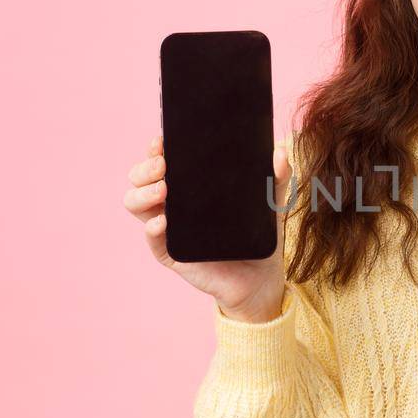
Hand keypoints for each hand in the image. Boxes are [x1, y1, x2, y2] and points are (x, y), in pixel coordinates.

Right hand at [123, 132, 291, 322]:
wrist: (262, 277)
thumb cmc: (259, 235)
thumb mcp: (270, 202)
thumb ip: (277, 178)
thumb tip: (282, 154)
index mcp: (189, 186)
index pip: (161, 161)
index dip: (155, 149)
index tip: (162, 140)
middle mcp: (173, 203)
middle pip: (139, 179)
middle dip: (144, 168)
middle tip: (162, 165)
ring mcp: (169, 229)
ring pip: (135, 205)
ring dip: (142, 194)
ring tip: (162, 189)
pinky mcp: (172, 254)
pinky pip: (153, 241)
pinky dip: (152, 229)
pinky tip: (163, 222)